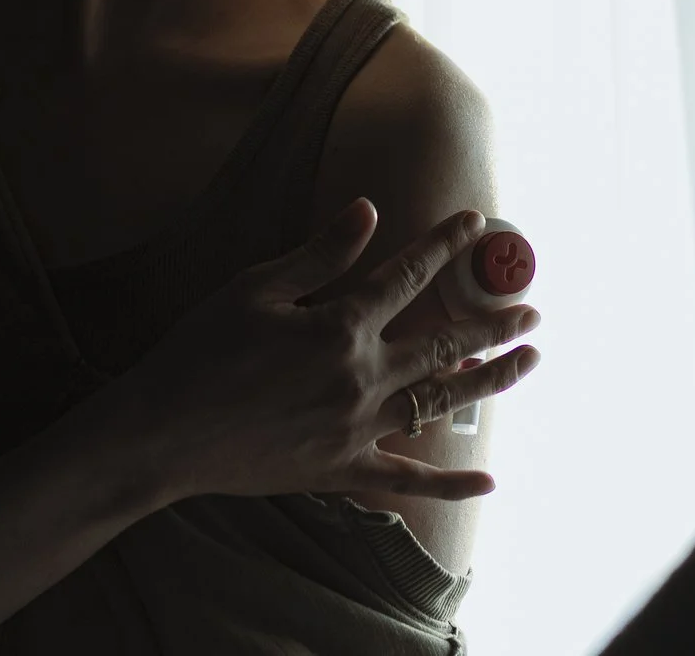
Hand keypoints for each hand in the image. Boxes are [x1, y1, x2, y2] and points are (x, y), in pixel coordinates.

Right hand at [99, 200, 543, 506]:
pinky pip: (407, 478)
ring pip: (442, 402)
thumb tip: (369, 211)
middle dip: (492, 323)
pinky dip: (450, 484)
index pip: (408, 276)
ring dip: (491, 380)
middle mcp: (361, 377)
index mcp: (340, 326)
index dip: (445, 245)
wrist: (163, 433)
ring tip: (529, 361)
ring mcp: (357, 428)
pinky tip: (489, 482)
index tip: (475, 224)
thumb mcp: (255, 288)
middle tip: (531, 310)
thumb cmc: (200, 352)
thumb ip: (320, 254)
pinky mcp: (343, 470)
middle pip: (444, 343)